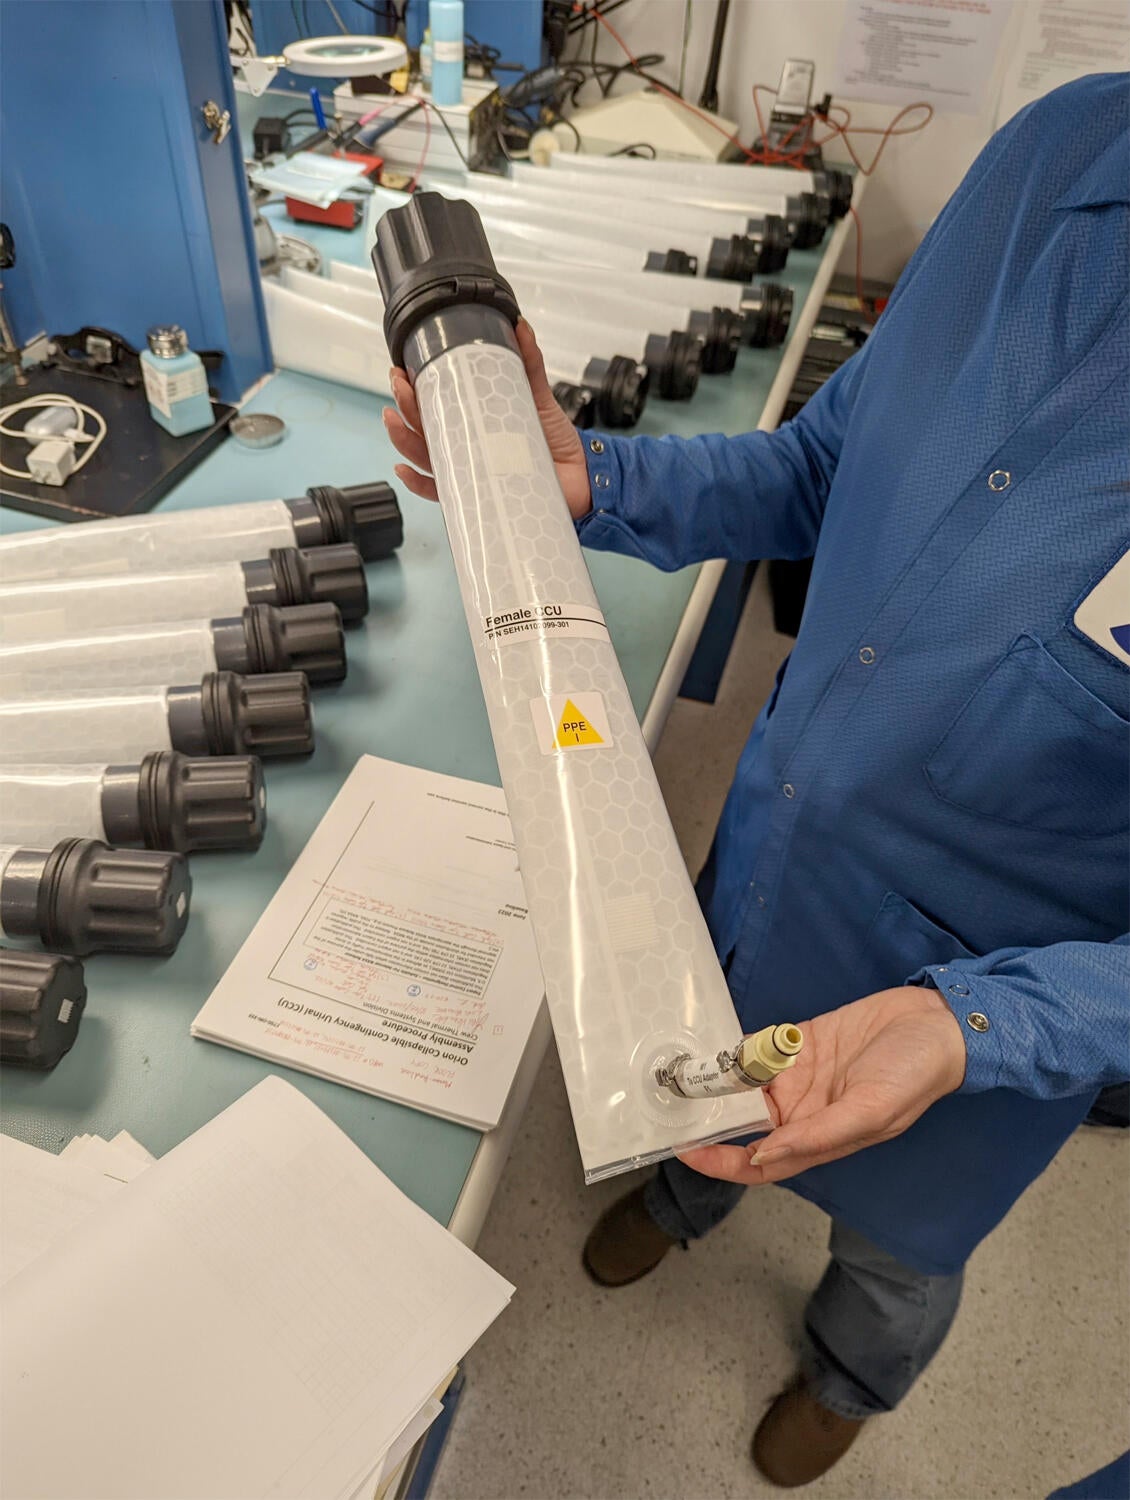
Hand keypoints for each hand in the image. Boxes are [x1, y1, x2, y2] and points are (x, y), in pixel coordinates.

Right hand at [382, 318, 592, 519]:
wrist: (581, 476)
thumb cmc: (554, 443)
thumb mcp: (539, 397)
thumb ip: (529, 364)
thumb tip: (520, 326)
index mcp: (474, 422)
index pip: (434, 405)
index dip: (413, 389)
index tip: (402, 371)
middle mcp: (465, 446)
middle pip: (423, 428)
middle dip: (404, 407)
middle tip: (401, 388)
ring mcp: (468, 471)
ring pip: (424, 457)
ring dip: (403, 439)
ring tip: (394, 420)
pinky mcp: (477, 495)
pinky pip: (439, 493)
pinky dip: (418, 483)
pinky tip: (405, 470)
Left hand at [679, 985, 966, 1187]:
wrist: (938, 1022)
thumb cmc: (916, 1074)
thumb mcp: (871, 1111)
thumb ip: (818, 1136)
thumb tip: (764, 1156)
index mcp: (819, 1138)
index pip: (757, 1163)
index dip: (720, 1163)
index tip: (685, 1151)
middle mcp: (803, 1111)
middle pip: (742, 1123)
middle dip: (708, 1117)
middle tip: (671, 1102)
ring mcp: (799, 1075)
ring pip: (745, 1085)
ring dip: (716, 1081)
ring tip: (681, 1072)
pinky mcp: (800, 1041)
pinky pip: (758, 1049)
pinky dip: (735, 1049)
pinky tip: (710, 1044)